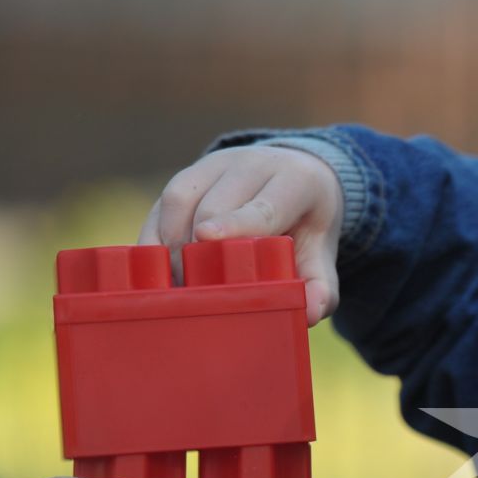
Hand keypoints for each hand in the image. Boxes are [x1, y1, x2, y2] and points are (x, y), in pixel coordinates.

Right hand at [140, 146, 345, 326]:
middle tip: (195, 290)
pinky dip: (155, 236)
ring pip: (181, 198)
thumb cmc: (306, 225)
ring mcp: (216, 164)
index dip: (234, 222)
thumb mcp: (322, 253)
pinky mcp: (189, 175)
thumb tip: (307, 313)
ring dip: (171, 242)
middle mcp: (252, 163)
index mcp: (295, 180)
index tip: (207, 237)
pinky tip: (158, 268)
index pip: (262, 205)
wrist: (296, 177)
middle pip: (215, 204)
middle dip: (198, 246)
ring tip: (176, 283)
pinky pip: (162, 202)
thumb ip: (321, 285)